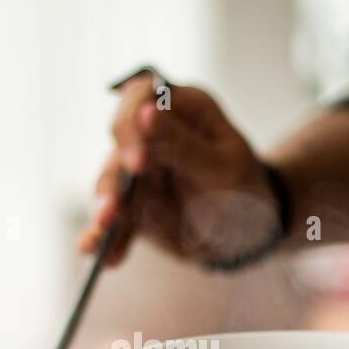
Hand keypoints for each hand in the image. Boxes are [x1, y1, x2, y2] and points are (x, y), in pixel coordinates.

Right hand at [78, 74, 278, 267]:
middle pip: (119, 143)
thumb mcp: (223, 168)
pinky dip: (105, 236)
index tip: (138, 163)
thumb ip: (183, 144)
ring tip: (105, 233)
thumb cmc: (245, 189)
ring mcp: (139, 169)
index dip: (130, 125)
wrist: (248, 233)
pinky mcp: (132, 203)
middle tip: (114, 209)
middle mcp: (154, 133)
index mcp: (182, 108)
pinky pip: (114, 218)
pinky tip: (100, 251)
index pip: (141, 97)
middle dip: (114, 177)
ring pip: (111, 182)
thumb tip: (146, 112)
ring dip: (106, 208)